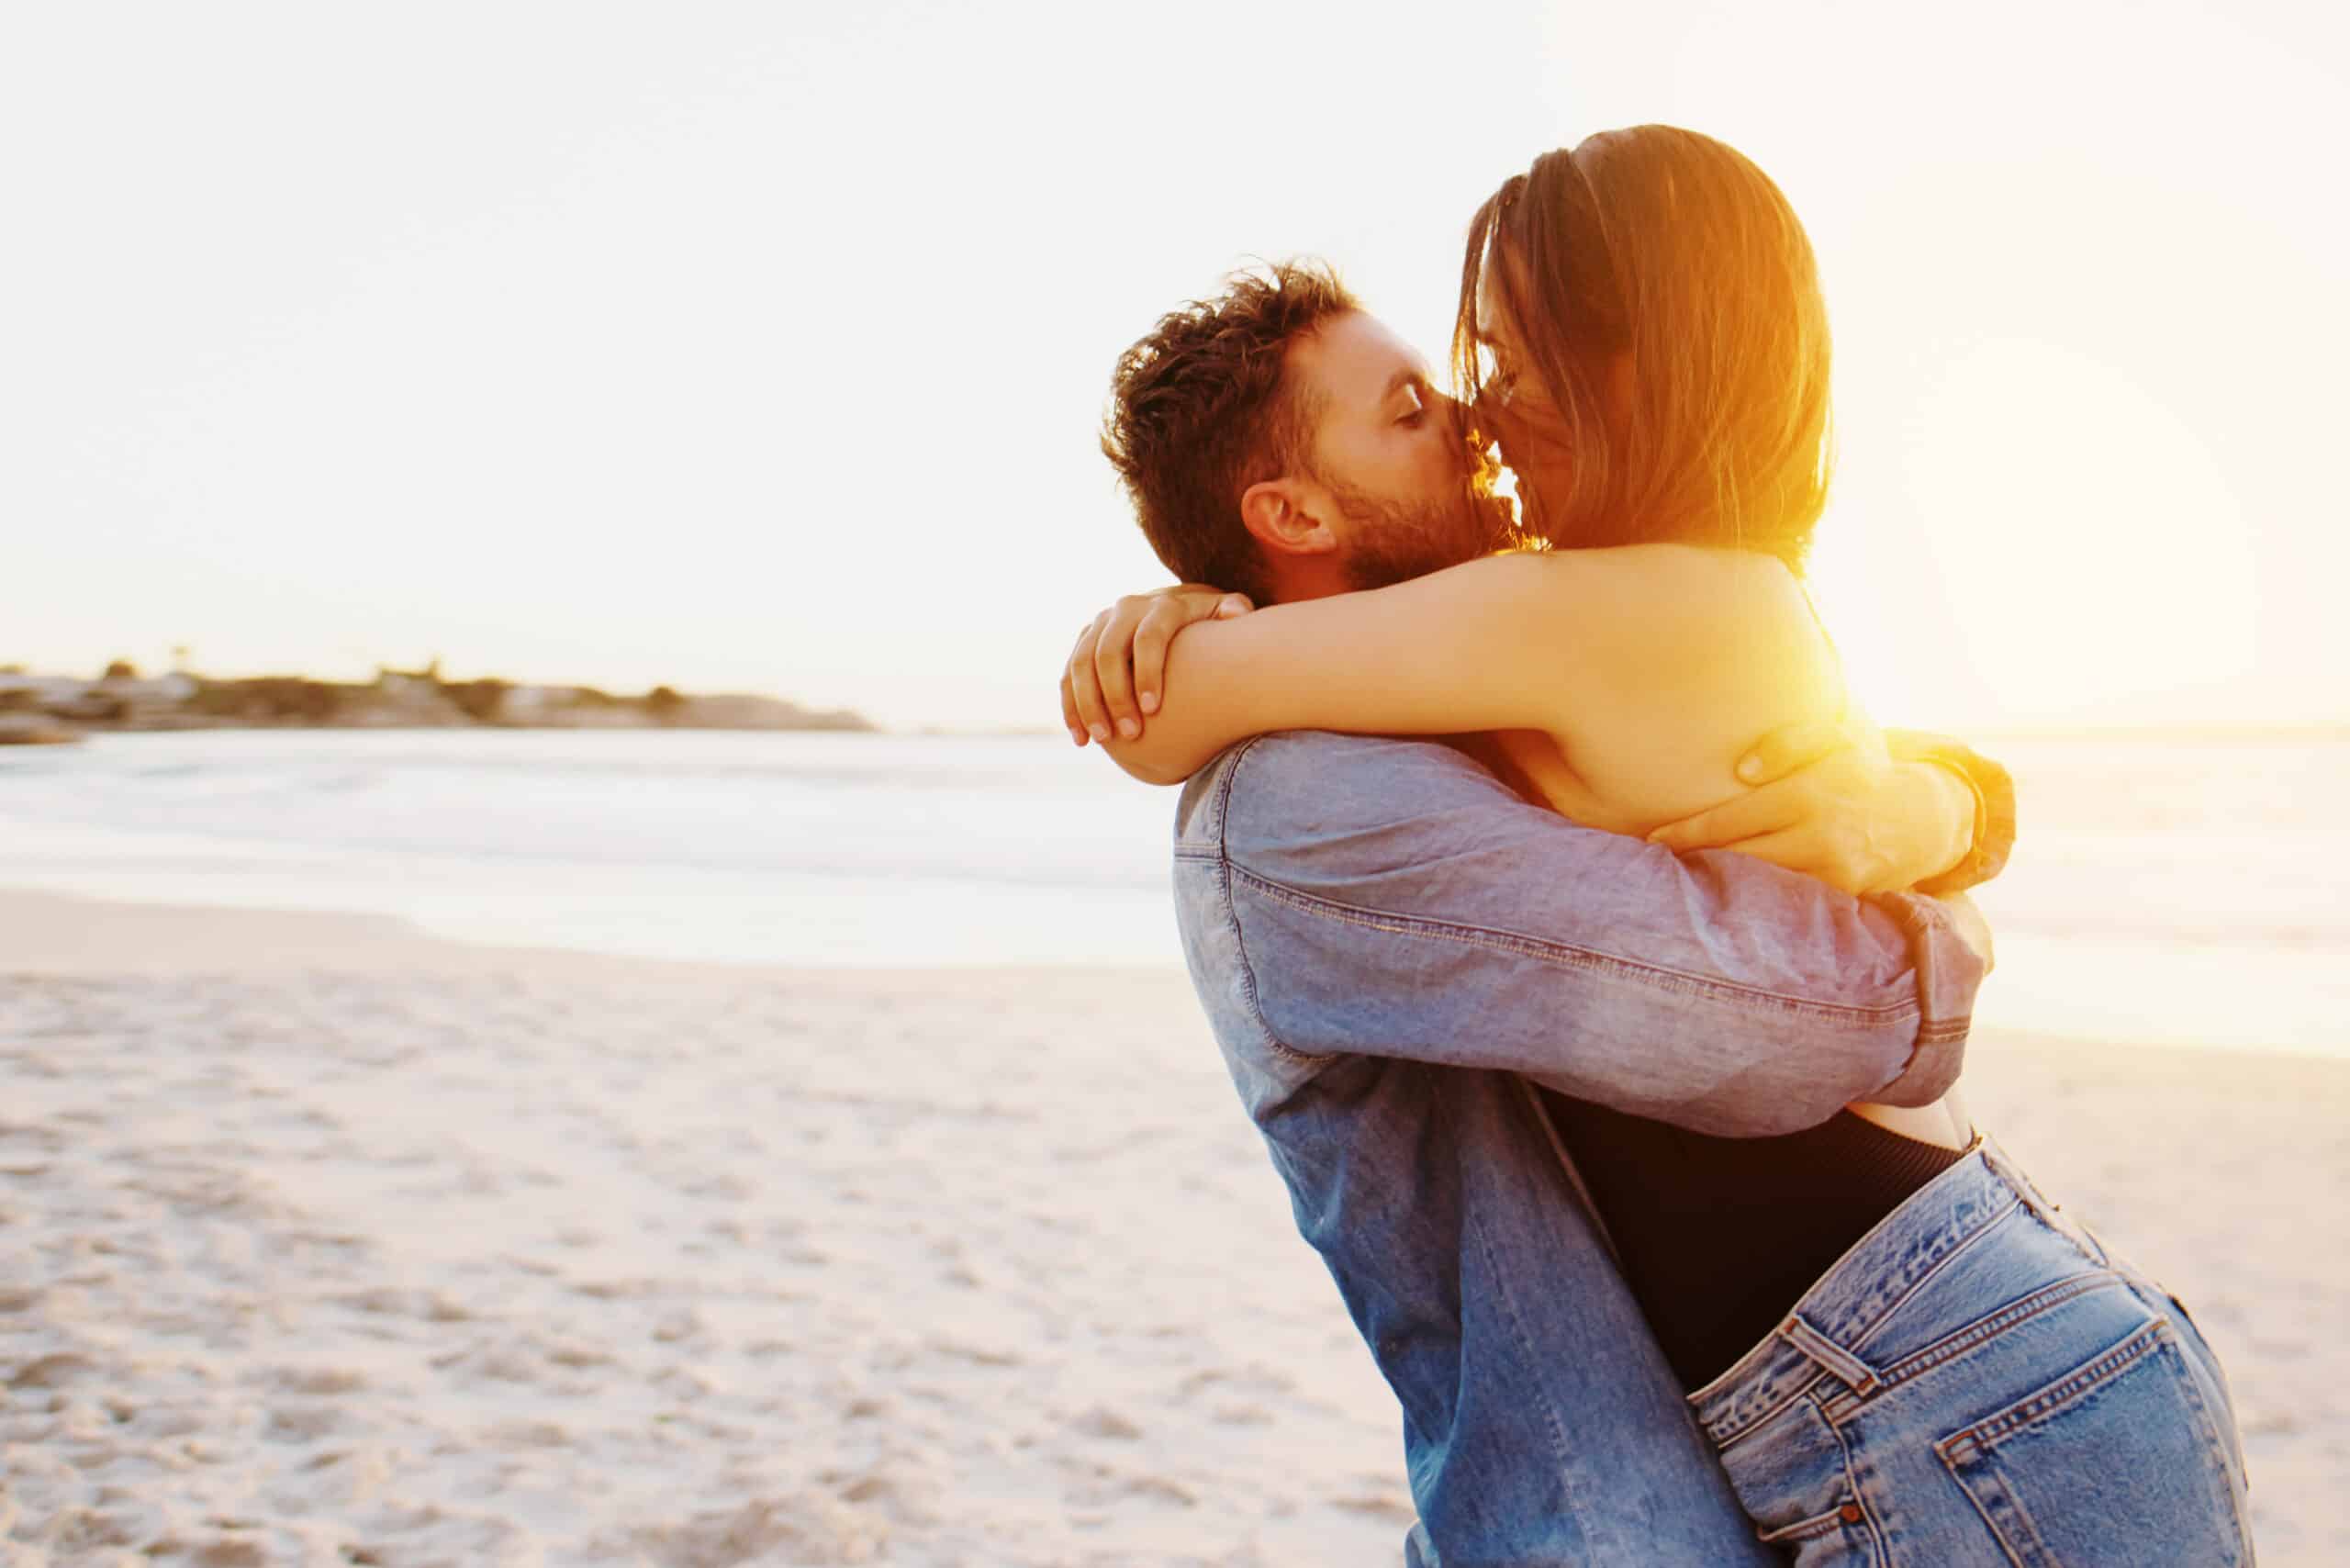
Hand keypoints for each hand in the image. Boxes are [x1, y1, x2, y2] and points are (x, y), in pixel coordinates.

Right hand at [1059, 585, 1251, 745]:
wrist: (1177, 608)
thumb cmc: (1209, 622)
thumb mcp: (1226, 611)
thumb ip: (1234, 610)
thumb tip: (1235, 613)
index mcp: (1161, 605)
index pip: (1148, 638)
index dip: (1147, 674)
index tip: (1153, 711)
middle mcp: (1125, 609)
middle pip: (1108, 653)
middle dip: (1115, 696)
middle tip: (1130, 734)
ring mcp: (1100, 624)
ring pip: (1081, 664)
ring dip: (1087, 705)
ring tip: (1102, 740)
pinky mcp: (1084, 641)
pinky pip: (1069, 675)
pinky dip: (1070, 707)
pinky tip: (1081, 739)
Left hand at [1645, 717, 1972, 895]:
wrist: (1922, 818)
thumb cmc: (1860, 773)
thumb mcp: (1831, 740)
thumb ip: (1784, 744)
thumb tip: (1739, 770)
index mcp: (1804, 795)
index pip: (1728, 821)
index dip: (1685, 835)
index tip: (1652, 841)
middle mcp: (1817, 836)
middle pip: (1735, 859)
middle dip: (1694, 864)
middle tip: (1653, 867)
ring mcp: (1831, 872)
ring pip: (1758, 884)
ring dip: (1720, 885)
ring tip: (1682, 883)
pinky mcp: (1842, 897)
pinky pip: (1786, 902)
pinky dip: (1756, 900)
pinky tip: (1728, 898)